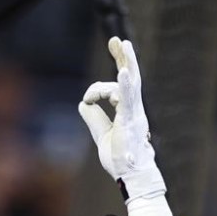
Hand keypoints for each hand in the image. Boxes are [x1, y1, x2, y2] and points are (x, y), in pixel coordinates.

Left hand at [78, 38, 164, 199]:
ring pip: (130, 83)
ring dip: (127, 62)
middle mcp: (133, 108)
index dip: (108, 77)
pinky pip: (129, 100)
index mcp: (127, 110)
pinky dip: (124, 86)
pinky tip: (123, 73)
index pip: (118, 85)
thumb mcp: (102, 134)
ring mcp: (134, 113)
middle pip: (129, 76)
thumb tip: (83, 103)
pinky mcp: (131, 122)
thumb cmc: (121, 158)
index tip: (90, 95)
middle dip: (122, 56)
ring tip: (124, 45)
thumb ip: (93, 118)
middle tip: (116, 40)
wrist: (131, 175)